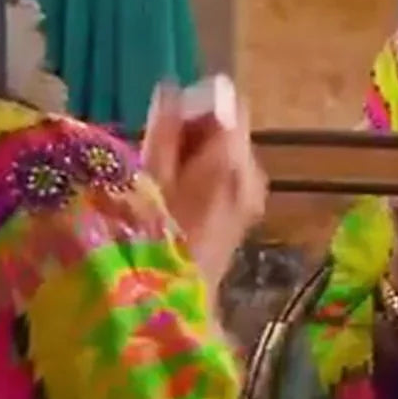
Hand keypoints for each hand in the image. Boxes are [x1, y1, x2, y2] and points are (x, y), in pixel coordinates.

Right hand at [141, 82, 266, 294]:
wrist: (170, 309)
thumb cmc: (149, 241)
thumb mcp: (146, 179)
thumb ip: (163, 130)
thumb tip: (172, 88)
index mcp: (231, 159)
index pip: (227, 105)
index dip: (195, 105)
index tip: (162, 120)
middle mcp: (252, 174)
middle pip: (228, 130)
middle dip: (193, 132)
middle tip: (152, 152)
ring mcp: (251, 198)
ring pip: (225, 155)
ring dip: (195, 156)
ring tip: (158, 181)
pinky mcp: (244, 217)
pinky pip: (226, 180)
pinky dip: (202, 178)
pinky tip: (173, 200)